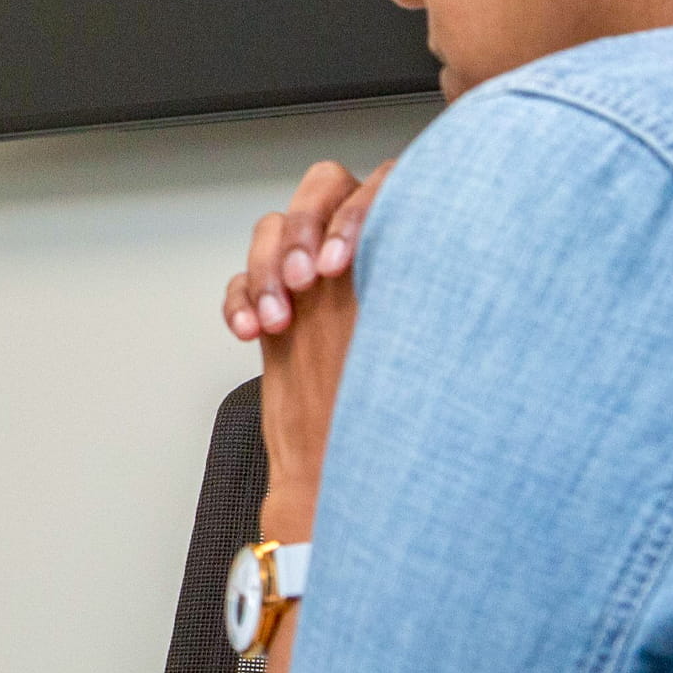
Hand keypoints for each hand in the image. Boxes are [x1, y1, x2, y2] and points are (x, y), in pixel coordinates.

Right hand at [221, 161, 383, 544]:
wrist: (349, 489)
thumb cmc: (400, 435)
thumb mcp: (418, 359)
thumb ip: (419, 298)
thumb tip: (433, 252)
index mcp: (412, 259)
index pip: (389, 183)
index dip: (358, 211)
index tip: (343, 265)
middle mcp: (364, 260)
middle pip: (325, 186)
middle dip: (304, 225)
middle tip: (305, 278)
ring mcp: (318, 284)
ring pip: (274, 226)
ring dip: (264, 265)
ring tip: (277, 317)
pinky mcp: (280, 314)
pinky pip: (241, 279)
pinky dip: (239, 298)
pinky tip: (253, 331)